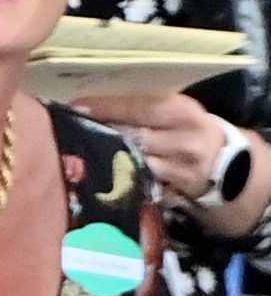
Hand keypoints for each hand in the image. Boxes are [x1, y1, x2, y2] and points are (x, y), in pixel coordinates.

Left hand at [73, 92, 248, 201]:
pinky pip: (138, 185)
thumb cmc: (188, 130)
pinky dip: (117, 179)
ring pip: (132, 162)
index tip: (77, 106)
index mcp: (184, 112)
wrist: (223, 164)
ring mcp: (179, 170)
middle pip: (131, 136)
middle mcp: (184, 141)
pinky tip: (100, 174)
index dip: (106, 107)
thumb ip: (147, 107)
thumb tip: (99, 102)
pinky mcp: (172, 193)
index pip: (139, 107)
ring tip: (80, 150)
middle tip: (72, 128)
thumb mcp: (178, 111)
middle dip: (100, 132)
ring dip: (104, 157)